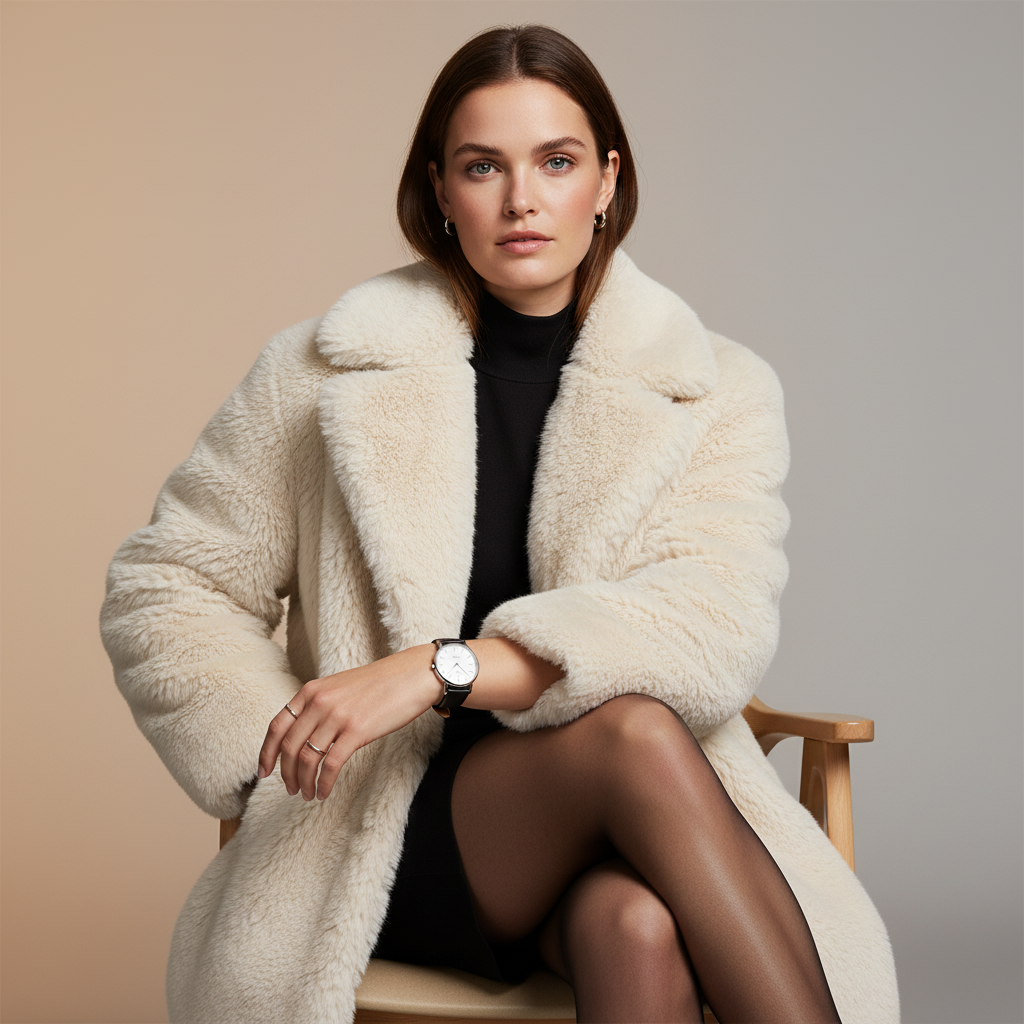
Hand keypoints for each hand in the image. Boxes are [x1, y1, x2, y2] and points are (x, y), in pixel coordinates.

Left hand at [258, 644, 440, 800]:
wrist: (412, 675)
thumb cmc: (380, 683)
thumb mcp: (339, 686)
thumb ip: (319, 704)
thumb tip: (303, 733)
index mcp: (312, 690)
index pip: (277, 726)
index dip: (266, 752)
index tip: (263, 772)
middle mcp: (320, 702)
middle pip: (289, 746)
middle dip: (285, 774)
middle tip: (290, 789)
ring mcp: (337, 716)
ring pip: (307, 758)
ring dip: (303, 782)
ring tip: (307, 794)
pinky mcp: (357, 730)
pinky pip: (331, 765)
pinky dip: (324, 783)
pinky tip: (324, 791)